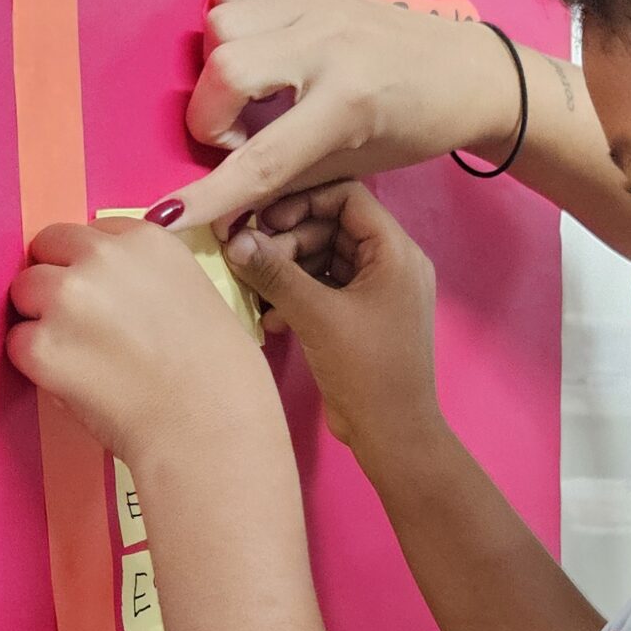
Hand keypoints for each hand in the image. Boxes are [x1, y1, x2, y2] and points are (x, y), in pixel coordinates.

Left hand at [7, 213, 270, 459]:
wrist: (212, 428)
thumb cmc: (222, 376)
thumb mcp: (196, 294)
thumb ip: (147, 279)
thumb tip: (115, 293)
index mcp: (146, 240)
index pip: (89, 234)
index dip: (90, 267)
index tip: (102, 297)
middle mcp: (101, 257)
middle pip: (46, 251)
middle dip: (56, 283)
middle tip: (82, 328)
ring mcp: (66, 299)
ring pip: (24, 292)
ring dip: (41, 320)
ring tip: (81, 358)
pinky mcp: (41, 346)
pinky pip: (17, 343)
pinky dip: (36, 365)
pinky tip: (76, 383)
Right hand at [163, 0, 521, 237]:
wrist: (463, 70)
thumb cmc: (412, 128)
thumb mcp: (353, 166)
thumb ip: (282, 180)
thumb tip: (219, 205)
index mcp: (348, 103)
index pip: (262, 157)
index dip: (211, 193)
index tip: (168, 215)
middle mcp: (329, 44)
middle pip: (225, 69)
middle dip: (211, 114)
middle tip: (242, 135)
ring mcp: (319, 3)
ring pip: (221, 23)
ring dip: (219, 66)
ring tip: (252, 92)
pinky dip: (231, 24)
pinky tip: (259, 53)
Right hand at [225, 182, 440, 471]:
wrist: (392, 434)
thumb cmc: (366, 370)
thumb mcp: (316, 315)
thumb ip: (274, 272)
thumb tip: (233, 239)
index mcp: (396, 251)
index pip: (348, 196)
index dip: (303, 202)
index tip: (263, 220)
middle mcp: (392, 264)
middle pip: (332, 227)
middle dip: (289, 241)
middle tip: (253, 261)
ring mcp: (377, 292)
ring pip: (324, 259)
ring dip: (288, 271)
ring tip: (257, 292)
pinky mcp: (362, 317)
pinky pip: (326, 289)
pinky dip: (298, 296)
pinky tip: (271, 318)